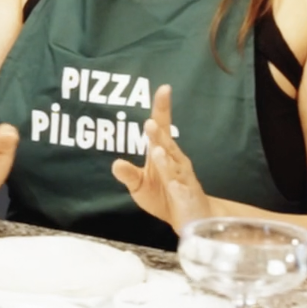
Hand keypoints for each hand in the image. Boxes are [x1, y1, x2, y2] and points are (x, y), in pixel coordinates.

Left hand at [111, 86, 218, 231]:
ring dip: (164, 154)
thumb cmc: (164, 196)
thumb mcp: (140, 186)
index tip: (164, 89)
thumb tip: (115, 163)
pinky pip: (180, 187)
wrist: (191, 219)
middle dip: (158, 133)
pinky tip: (170, 179)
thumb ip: (129, 174)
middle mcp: (175, 160)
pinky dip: (175, 181)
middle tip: (149, 122)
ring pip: (173, 163)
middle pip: (166, 142)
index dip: (162, 109)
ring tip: (155, 144)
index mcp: (163, 154)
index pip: (162, 128)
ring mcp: (183, 177)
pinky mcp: (187, 194)